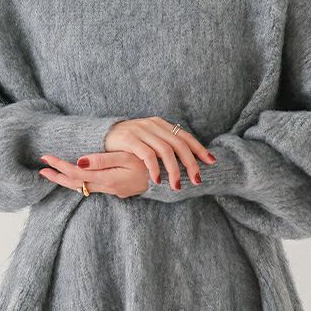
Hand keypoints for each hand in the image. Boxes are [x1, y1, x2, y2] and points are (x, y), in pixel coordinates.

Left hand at [38, 151, 151, 197]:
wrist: (167, 179)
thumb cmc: (150, 165)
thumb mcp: (127, 158)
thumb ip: (103, 160)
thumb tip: (79, 161)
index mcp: (107, 178)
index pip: (76, 173)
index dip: (60, 166)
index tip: (46, 159)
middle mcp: (107, 186)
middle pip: (75, 184)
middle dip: (58, 177)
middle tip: (41, 171)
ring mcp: (112, 190)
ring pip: (82, 187)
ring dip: (67, 180)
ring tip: (53, 174)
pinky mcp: (116, 189)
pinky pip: (92, 187)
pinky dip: (79, 182)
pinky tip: (75, 178)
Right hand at [100, 116, 215, 189]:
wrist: (100, 135)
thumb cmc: (127, 143)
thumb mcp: (148, 140)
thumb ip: (164, 145)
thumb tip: (187, 159)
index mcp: (160, 124)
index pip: (185, 136)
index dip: (199, 149)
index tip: (211, 162)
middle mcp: (153, 125)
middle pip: (179, 144)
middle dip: (190, 163)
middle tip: (196, 180)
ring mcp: (141, 130)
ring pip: (165, 150)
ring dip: (174, 170)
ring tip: (176, 185)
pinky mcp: (129, 139)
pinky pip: (146, 155)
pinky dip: (154, 168)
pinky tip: (158, 180)